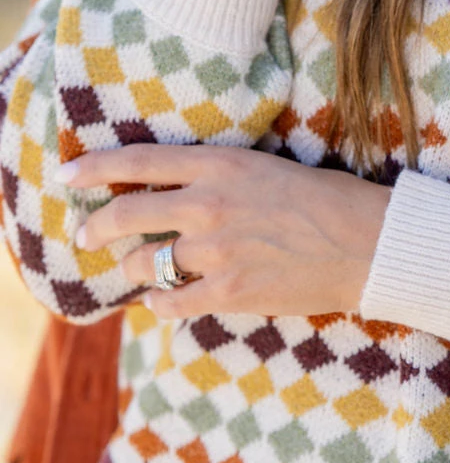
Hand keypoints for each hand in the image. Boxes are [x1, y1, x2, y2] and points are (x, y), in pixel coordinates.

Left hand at [62, 145, 390, 319]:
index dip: (95, 167)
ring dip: (133, 267)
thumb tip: (178, 192)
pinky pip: (170, 301)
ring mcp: (217, 251)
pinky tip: (164, 300)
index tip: (69, 173)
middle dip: (97, 228)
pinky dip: (161, 302)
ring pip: (145, 262)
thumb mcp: (267, 169)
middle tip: (87, 235)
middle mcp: (210, 204)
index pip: (139, 161)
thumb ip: (219, 178)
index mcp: (222, 164)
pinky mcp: (229, 292)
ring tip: (136, 269)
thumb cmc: (326, 199)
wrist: (368, 243)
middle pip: (127, 214)